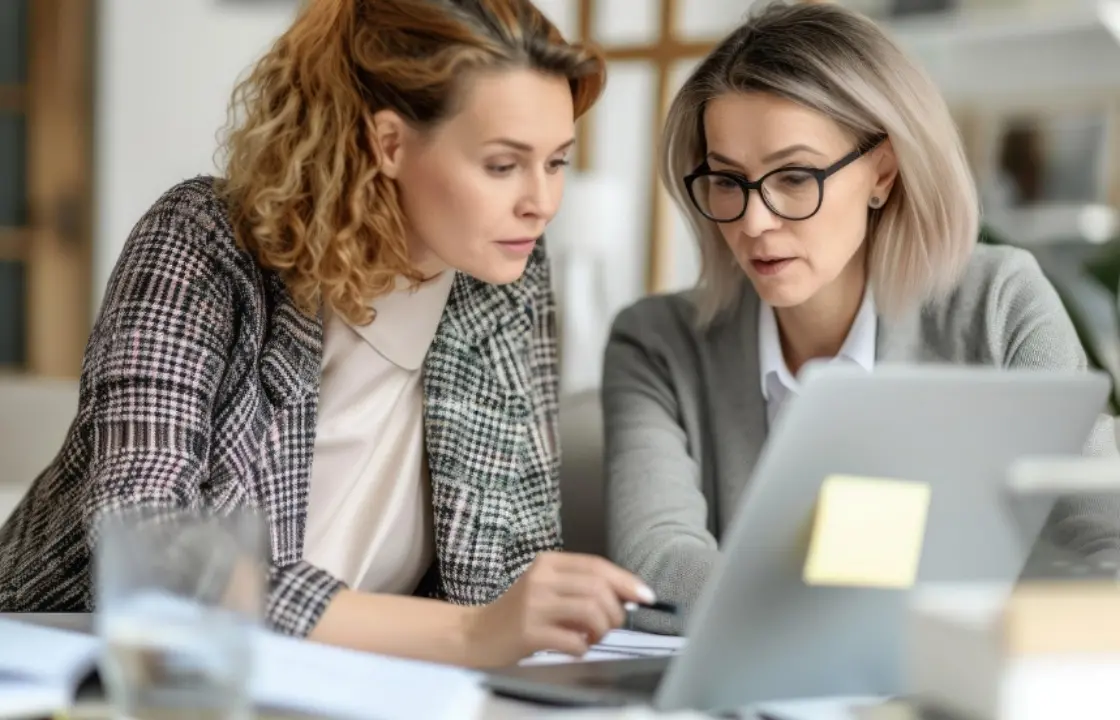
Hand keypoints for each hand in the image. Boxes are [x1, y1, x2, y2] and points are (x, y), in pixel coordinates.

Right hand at [461, 551, 654, 667]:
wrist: (477, 633)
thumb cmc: (520, 613)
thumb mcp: (547, 588)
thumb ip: (580, 586)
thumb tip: (627, 595)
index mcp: (548, 563)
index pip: (596, 566)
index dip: (626, 581)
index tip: (646, 596)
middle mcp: (541, 579)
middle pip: (598, 588)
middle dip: (616, 611)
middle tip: (611, 626)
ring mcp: (533, 605)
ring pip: (590, 611)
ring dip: (602, 629)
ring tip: (593, 637)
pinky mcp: (528, 632)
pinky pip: (573, 640)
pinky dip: (583, 647)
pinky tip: (575, 647)